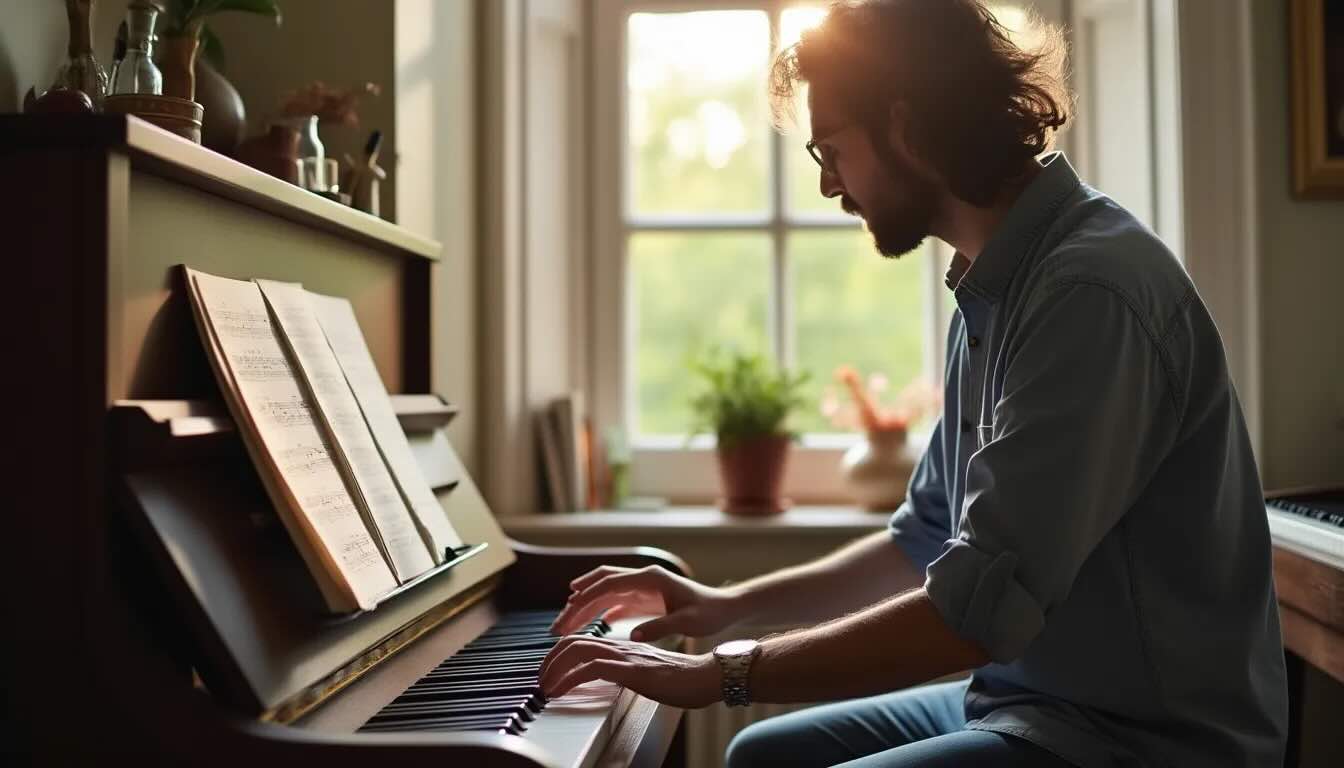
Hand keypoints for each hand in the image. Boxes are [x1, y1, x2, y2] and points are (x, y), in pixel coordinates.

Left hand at [538, 635, 720, 708]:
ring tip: (545, 687)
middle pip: (574, 642)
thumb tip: (613, 680)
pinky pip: (593, 668)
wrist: (708, 676)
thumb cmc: (684, 678)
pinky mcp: (632, 671)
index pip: (583, 641)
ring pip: (579, 650)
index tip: (550, 671)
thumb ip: (629, 672)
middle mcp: (622, 647)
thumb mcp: (648, 674)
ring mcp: (627, 657)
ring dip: (554, 669)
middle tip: (540, 679)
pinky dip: (571, 678)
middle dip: (549, 660)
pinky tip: (562, 690)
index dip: (561, 653)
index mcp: (625, 647)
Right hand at [549, 565, 740, 640]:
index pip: (610, 583)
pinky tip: (589, 626)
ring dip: (584, 608)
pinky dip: (599, 612)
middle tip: (557, 625)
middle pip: (600, 585)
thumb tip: (633, 634)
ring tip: (565, 627)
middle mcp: (642, 578)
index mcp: (650, 578)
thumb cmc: (710, 613)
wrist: (726, 608)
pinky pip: (614, 602)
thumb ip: (661, 627)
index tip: (568, 610)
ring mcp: (641, 587)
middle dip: (576, 603)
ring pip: (604, 594)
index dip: (587, 596)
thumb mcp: (688, 622)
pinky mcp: (644, 598)